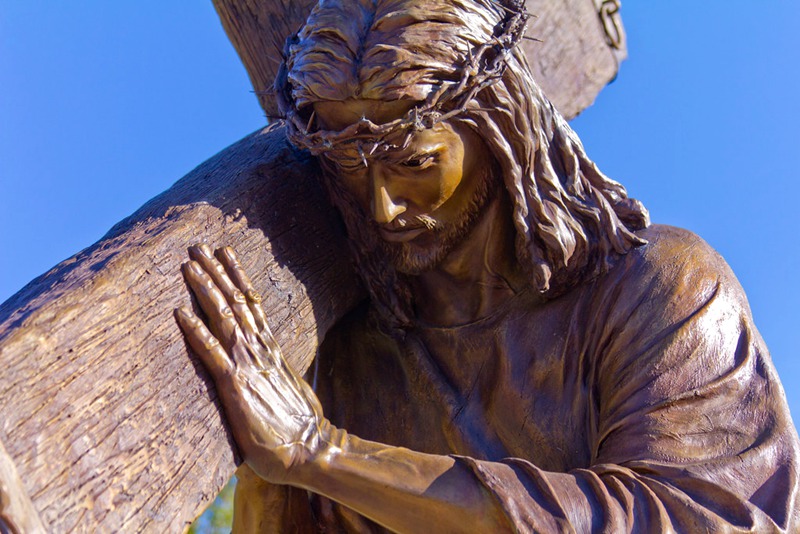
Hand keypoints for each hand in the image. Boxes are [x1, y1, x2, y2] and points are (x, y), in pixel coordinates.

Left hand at [175, 244, 327, 483]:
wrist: (310, 450)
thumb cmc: (299, 429)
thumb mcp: (288, 391)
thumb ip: (272, 376)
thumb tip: (264, 373)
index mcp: (271, 350)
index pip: (252, 304)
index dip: (237, 277)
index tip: (226, 253)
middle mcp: (260, 349)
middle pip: (236, 301)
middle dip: (216, 272)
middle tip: (198, 246)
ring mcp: (247, 364)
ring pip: (223, 316)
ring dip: (204, 288)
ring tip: (187, 264)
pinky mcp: (234, 385)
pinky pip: (210, 351)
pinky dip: (194, 329)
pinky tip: (179, 311)